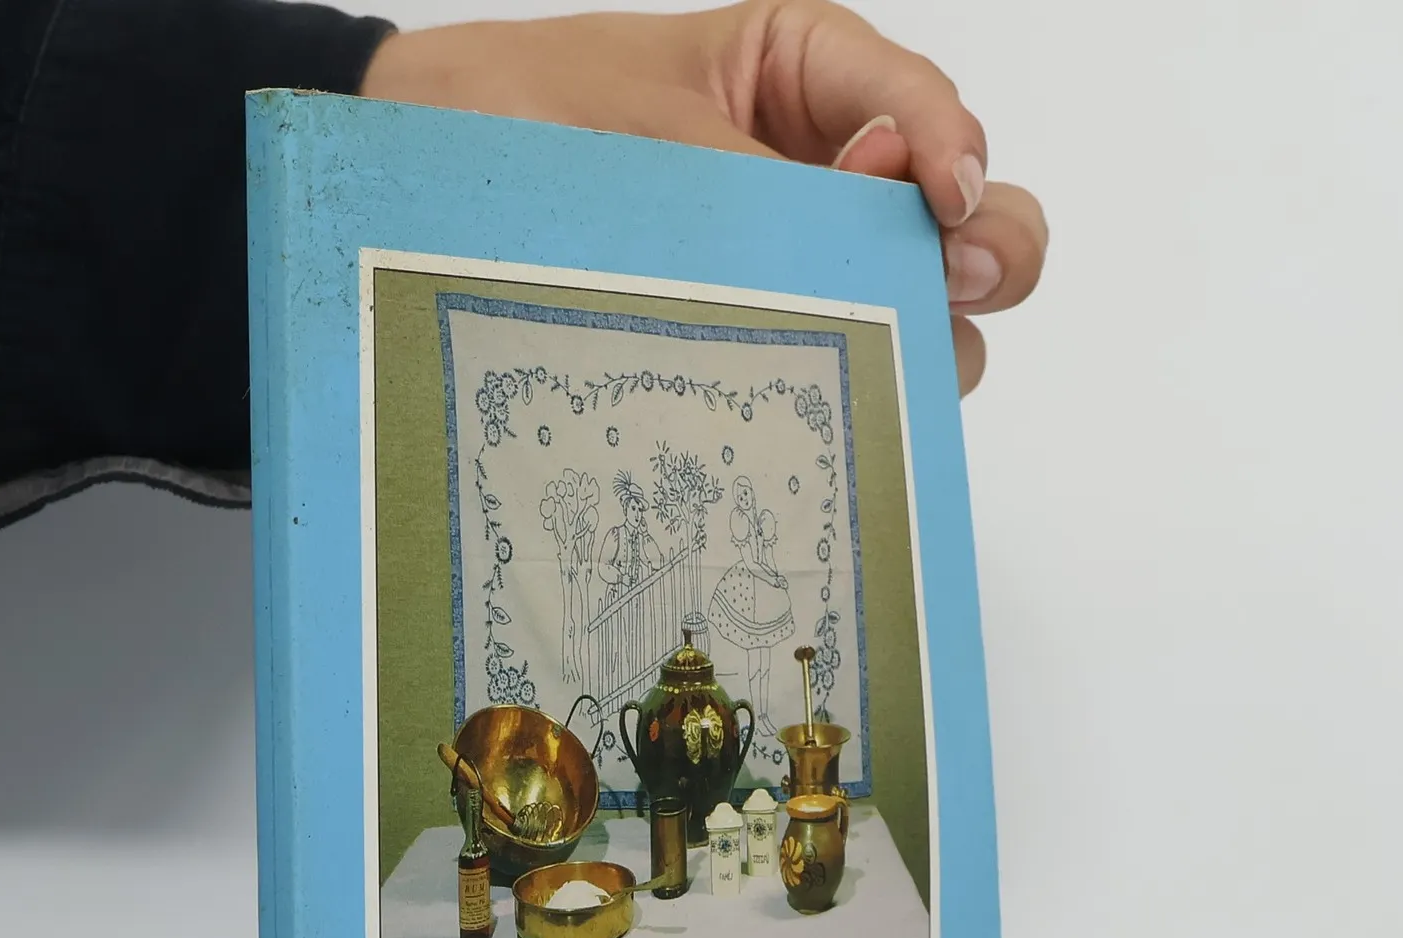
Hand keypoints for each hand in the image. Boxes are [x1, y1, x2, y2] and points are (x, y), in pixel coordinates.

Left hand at [360, 2, 1045, 393]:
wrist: (419, 166)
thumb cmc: (526, 117)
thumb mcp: (661, 139)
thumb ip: (781, 187)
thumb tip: (899, 224)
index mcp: (806, 73)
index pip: (921, 106)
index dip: (952, 151)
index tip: (944, 202)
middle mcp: (823, 169)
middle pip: (964, 215)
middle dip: (982, 251)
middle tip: (955, 284)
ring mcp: (801, 259)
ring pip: (918, 305)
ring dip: (921, 332)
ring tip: (884, 355)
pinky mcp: (762, 329)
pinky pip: (839, 357)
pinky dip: (853, 380)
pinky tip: (825, 399)